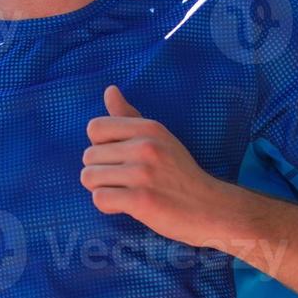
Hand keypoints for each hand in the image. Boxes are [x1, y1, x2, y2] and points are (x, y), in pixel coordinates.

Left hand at [83, 85, 228, 247]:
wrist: (209, 207)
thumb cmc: (178, 173)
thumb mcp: (159, 138)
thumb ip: (129, 116)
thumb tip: (110, 90)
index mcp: (148, 128)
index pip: (95, 127)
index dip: (100, 146)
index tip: (119, 158)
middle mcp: (146, 147)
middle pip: (88, 156)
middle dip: (100, 172)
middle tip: (125, 181)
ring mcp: (143, 173)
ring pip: (89, 177)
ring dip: (102, 189)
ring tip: (125, 193)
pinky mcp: (141, 200)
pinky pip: (99, 198)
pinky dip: (108, 206)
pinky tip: (126, 206)